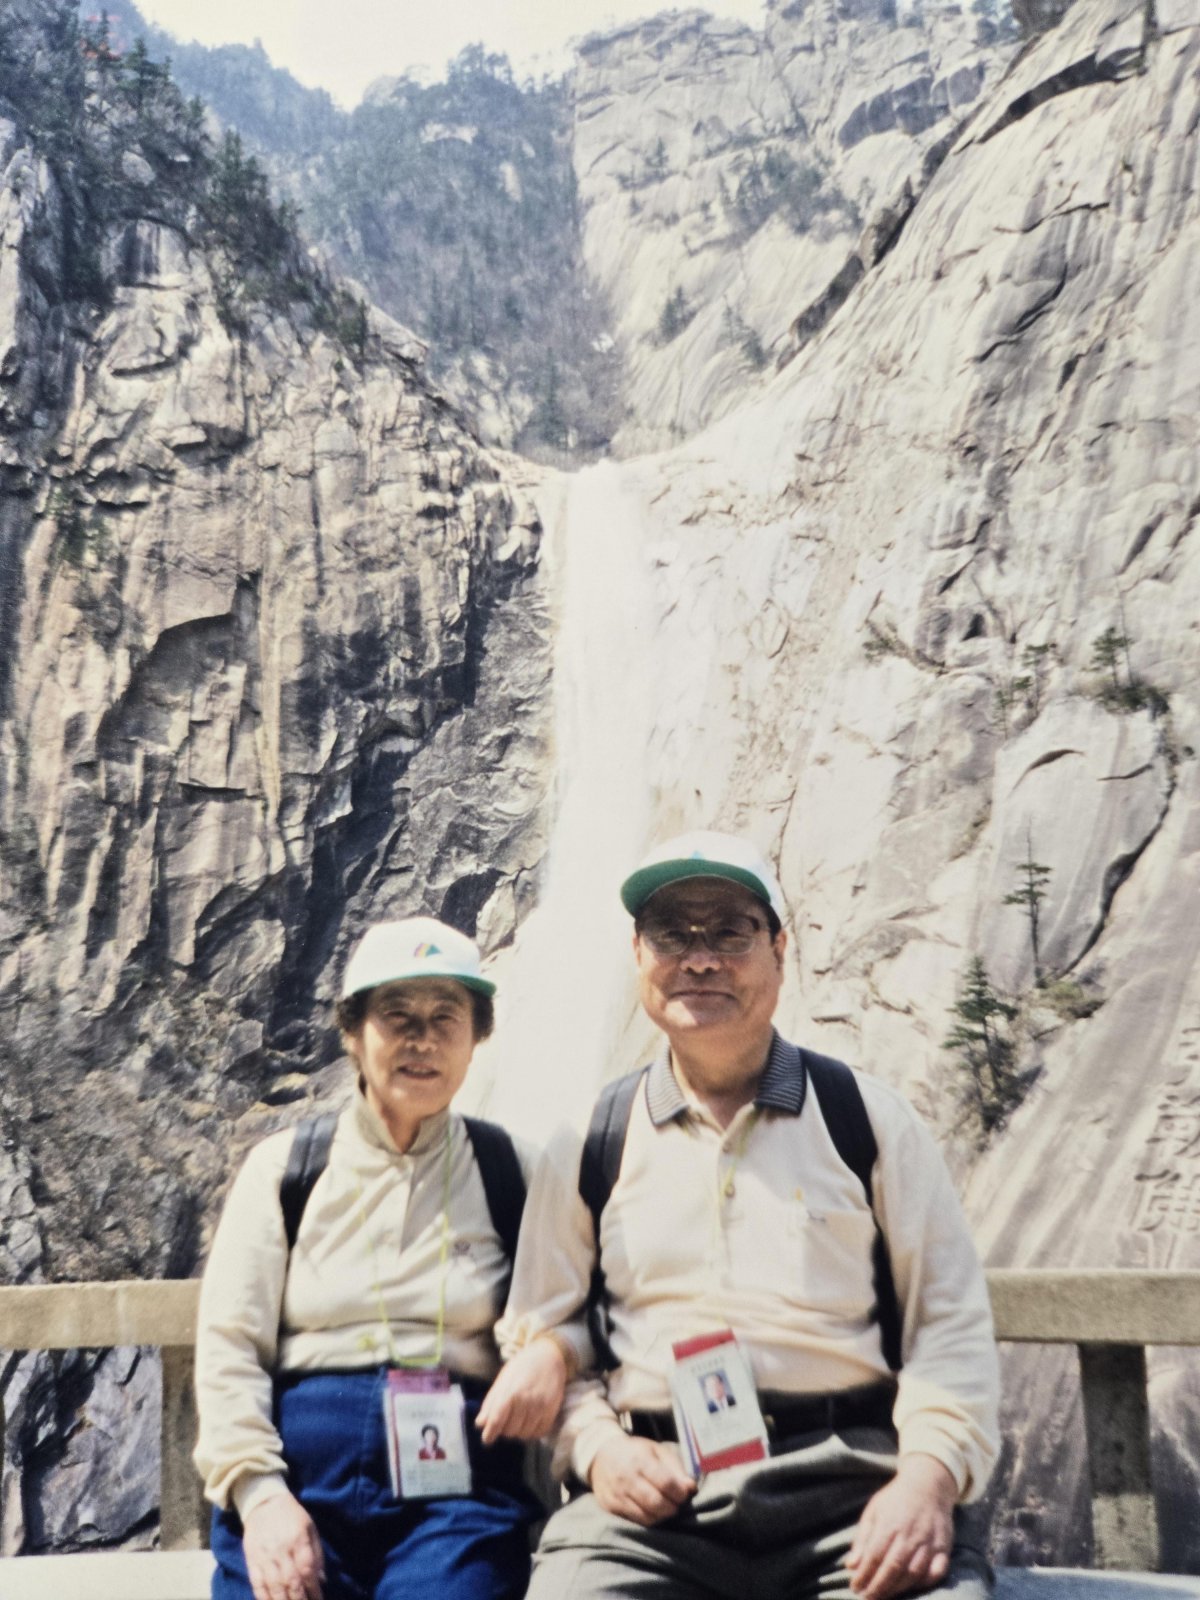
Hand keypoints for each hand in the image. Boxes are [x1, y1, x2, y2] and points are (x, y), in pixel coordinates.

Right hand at [241, 1490, 324, 1599]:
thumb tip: (321, 1580)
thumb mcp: (310, 1527)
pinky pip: (257, 1584)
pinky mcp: (251, 1561)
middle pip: (291, 1581)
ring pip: (274, 1586)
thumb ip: (316, 1553)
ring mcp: (265, 1557)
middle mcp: (281, 1550)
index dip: (313, 1589)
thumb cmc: (292, 1516)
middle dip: (299, 1599)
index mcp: (298, 1540)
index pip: (307, 1569)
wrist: (263, 1503)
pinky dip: (264, 1597)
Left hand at [477, 1338, 569, 1443]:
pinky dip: (532, 1431)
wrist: (549, 1356)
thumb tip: (480, 1424)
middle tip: (506, 1420)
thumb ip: (491, 1402)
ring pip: (524, 1434)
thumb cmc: (522, 1367)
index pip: (497, 1420)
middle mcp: (526, 1401)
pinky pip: (539, 1433)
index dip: (490, 1433)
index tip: (487, 1439)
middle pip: (510, 1430)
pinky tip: (529, 1421)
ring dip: (518, 1431)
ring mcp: (541, 1407)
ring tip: (518, 1419)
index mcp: (511, 1392)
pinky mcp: (552, 1411)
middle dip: (504, 1429)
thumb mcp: (503, 1379)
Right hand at [588, 1433, 695, 1526]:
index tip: (686, 1494)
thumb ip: (675, 1468)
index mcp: (639, 1459)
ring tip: (666, 1508)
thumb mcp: (656, 1451)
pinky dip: (648, 1519)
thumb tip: (691, 1488)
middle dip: (673, 1508)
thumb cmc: (635, 1453)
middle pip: (657, 1503)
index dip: (680, 1493)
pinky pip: (635, 1522)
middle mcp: (626, 1478)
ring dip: (662, 1516)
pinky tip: (652, 1512)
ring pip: (647, 1517)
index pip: (666, 1482)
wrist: (601, 1456)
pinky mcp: (610, 1508)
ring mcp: (616, 1495)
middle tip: (677, 1505)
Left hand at [845, 1454, 957, 1599]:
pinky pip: (937, 1571)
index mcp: (889, 1524)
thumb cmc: (896, 1499)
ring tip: (885, 1596)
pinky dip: (926, 1582)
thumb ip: (862, 1538)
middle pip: (893, 1568)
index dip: (863, 1575)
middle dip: (878, 1587)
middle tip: (867, 1598)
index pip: (874, 1556)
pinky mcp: (944, 1546)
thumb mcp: (874, 1511)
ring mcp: (929, 1541)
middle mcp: (909, 1534)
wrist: (928, 1484)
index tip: (855, 1587)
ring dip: (898, 1589)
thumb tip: (850, 1565)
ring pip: (914, 1573)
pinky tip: (913, 1587)